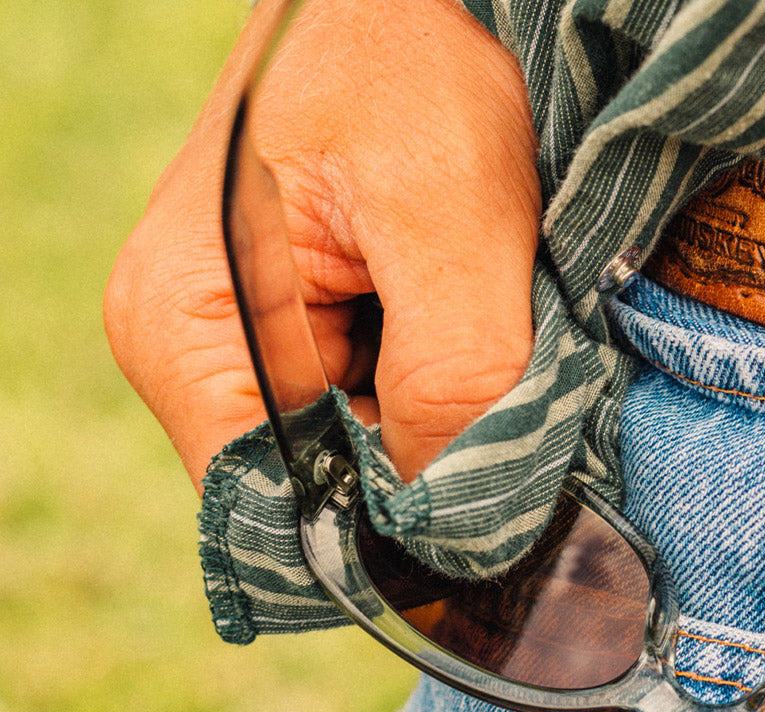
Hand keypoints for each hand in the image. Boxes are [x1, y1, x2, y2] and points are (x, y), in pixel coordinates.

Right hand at [105, 0, 539, 486]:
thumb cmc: (406, 64)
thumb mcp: (448, 214)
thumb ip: (453, 375)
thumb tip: (458, 524)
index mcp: (186, 332)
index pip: (276, 510)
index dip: (386, 533)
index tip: (490, 521)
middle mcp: (192, 355)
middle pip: (319, 492)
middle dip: (425, 478)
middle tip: (516, 424)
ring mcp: (240, 347)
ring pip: (356, 458)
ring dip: (440, 434)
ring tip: (491, 353)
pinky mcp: (294, 334)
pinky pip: (373, 412)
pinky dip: (438, 399)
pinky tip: (470, 340)